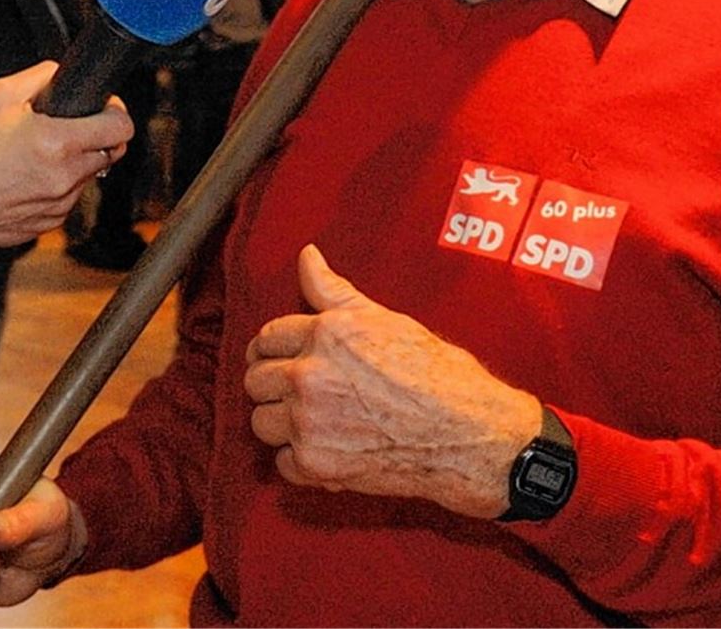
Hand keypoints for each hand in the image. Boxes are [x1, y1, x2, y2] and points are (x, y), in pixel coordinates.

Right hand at [0, 61, 133, 255]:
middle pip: (112, 151)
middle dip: (99, 136)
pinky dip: (60, 185)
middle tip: (75, 128)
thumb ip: (40, 76)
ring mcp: (61, 202)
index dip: (116, 112)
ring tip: (43, 155)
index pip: (121, 127)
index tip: (106, 108)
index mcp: (59, 143)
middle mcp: (66, 175)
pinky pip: (70, 197)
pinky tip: (32, 177)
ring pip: (91, 175)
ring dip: (78, 162)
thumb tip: (62, 72)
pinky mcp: (51, 222)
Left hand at [244, 244, 540, 517]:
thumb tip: (306, 255)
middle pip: (255, 380)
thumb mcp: (383, 319)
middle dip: (275, 383)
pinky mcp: (315, 465)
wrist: (465, 432)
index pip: (268, 337)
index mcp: (325, 333)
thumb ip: (333, 290)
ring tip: (318, 418)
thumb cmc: (435, 372)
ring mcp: (308, 422)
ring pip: (261, 422)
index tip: (289, 357)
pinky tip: (332, 446)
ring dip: (282, 422)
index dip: (278, 348)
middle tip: (305, 388)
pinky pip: (282, 462)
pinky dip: (301, 459)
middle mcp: (309, 375)